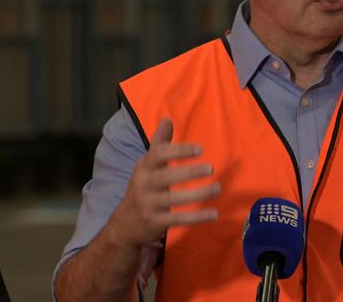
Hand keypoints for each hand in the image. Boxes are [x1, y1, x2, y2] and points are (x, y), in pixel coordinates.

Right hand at [112, 118, 219, 247]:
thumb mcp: (147, 166)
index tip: (200, 149)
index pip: (158, 155)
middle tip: (211, 168)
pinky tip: (214, 213)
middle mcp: (144, 185)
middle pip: (166, 177)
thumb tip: (167, 119)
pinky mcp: (156, 223)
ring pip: (174, 200)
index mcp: (144, 168)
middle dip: (189, 173)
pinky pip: (179, 219)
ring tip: (218, 188)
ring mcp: (150, 205)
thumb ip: (159, 144)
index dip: (179, 151)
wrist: (124, 225)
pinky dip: (197, 217)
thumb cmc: (142, 188)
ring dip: (198, 194)